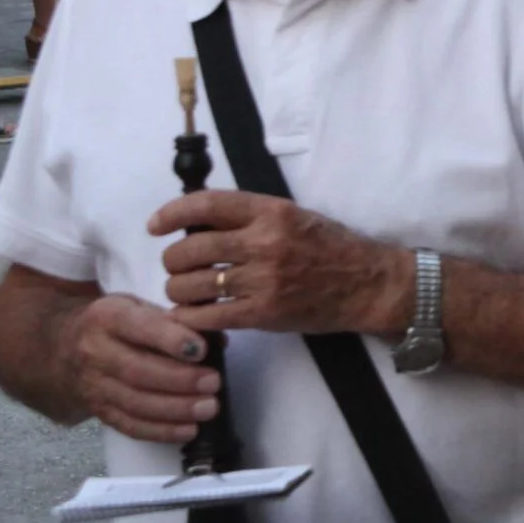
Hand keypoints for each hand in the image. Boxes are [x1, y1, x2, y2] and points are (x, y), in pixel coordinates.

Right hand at [58, 291, 222, 445]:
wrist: (62, 348)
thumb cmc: (117, 324)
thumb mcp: (139, 307)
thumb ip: (176, 320)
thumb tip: (218, 340)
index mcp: (108, 317)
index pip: (139, 327)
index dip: (171, 340)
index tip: (202, 350)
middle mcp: (95, 352)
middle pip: (137, 371)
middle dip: (179, 380)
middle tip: (214, 383)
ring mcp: (93, 385)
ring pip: (134, 402)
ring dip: (175, 409)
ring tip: (208, 408)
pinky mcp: (98, 411)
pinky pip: (129, 426)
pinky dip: (160, 431)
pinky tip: (189, 430)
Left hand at [153, 191, 409, 339]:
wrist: (367, 284)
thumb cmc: (331, 247)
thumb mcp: (294, 216)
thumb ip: (251, 217)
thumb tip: (199, 222)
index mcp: (271, 211)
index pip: (207, 204)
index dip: (172, 212)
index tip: (155, 225)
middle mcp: (264, 242)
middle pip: (190, 248)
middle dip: (172, 260)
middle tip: (176, 267)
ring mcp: (263, 280)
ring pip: (191, 285)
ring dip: (177, 291)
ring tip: (184, 292)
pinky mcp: (264, 313)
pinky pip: (208, 316)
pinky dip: (189, 318)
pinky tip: (189, 316)